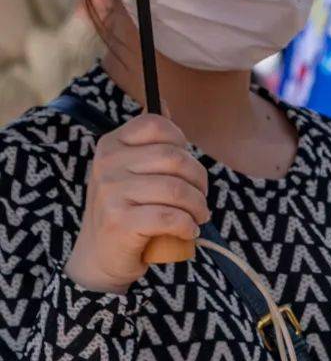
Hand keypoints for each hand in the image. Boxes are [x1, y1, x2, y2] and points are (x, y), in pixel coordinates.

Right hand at [65, 112, 208, 294]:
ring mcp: (111, 192)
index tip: (186, 168)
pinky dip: (188, 226)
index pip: (158, 125)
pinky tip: (188, 231)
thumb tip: (164, 103)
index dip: (183, 144)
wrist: (100, 258)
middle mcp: (108, 164)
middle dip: (199, 181)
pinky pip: (170, 217)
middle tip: (200, 200)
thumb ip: (147, 142)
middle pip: (175, 158)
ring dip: (198, 207)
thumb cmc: (125, 211)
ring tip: (198, 217)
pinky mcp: (120, 221)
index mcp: (111, 145)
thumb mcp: (129, 171)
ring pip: (177, 189)